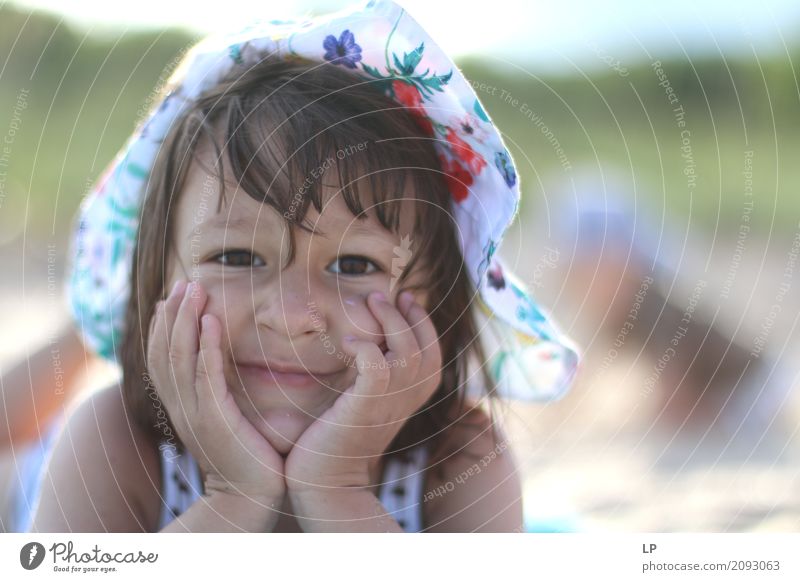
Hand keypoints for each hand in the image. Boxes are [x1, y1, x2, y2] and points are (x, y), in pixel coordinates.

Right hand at [147, 279, 285, 506]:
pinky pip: (207, 377)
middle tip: (184, 282)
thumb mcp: (223, 418)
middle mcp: (180, 408)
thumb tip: (216, 362)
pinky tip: (213, 322)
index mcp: (180, 406)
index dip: (162, 326)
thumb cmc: (245, 454)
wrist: (252, 496)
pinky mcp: (217, 421)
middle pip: (164, 352)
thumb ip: (215, 391)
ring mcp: (195, 415)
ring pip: (180, 359)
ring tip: (194, 290)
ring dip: (185, 321)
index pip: (160, 358)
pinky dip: (207, 347)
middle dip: (172, 314)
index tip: (170, 296)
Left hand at [285, 290, 441, 496]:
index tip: (405, 297)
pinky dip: (367, 349)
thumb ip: (376, 376)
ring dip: (389, 321)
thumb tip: (373, 341)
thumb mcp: (367, 401)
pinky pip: (376, 368)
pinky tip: (351, 342)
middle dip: (409, 314)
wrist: (325, 481)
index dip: (423, 322)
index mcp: (411, 398)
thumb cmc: (339, 438)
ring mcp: (386, 404)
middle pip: (425, 348)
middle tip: (386, 294)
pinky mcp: (362, 408)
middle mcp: (406, 400)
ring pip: (406, 352)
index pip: (432, 352)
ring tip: (371, 302)